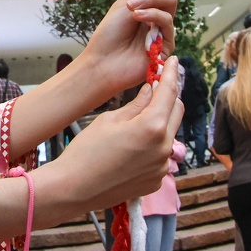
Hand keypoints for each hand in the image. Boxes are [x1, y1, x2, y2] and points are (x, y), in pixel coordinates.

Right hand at [40, 57, 184, 213]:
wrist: (74, 188)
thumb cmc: (86, 151)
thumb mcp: (110, 119)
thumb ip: (136, 104)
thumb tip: (151, 91)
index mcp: (152, 127)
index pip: (168, 92)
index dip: (170, 74)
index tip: (172, 62)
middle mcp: (164, 148)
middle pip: (176, 112)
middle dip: (168, 97)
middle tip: (156, 87)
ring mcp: (162, 167)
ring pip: (170, 134)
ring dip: (160, 122)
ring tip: (138, 121)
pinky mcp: (157, 181)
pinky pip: (162, 156)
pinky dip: (154, 145)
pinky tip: (134, 146)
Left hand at [80, 0, 180, 97]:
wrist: (103, 62)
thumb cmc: (109, 35)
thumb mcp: (123, 4)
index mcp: (147, 1)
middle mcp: (158, 12)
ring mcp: (163, 27)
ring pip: (170, 1)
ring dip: (150, 0)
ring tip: (131, 8)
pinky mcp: (167, 43)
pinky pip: (167, 20)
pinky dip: (152, 15)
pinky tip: (137, 17)